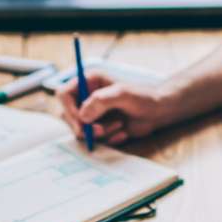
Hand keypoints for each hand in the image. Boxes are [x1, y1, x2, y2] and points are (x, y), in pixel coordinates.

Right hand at [56, 70, 176, 146]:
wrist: (158, 112)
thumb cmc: (142, 97)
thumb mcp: (122, 94)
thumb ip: (100, 101)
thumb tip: (82, 116)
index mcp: (88, 82)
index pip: (64, 94)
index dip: (68, 108)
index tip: (80, 121)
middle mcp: (86, 98)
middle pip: (68, 115)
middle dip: (84, 126)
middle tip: (100, 131)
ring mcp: (92, 114)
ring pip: (81, 130)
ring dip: (100, 133)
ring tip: (120, 126)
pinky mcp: (99, 127)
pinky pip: (94, 139)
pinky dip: (108, 139)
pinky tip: (123, 132)